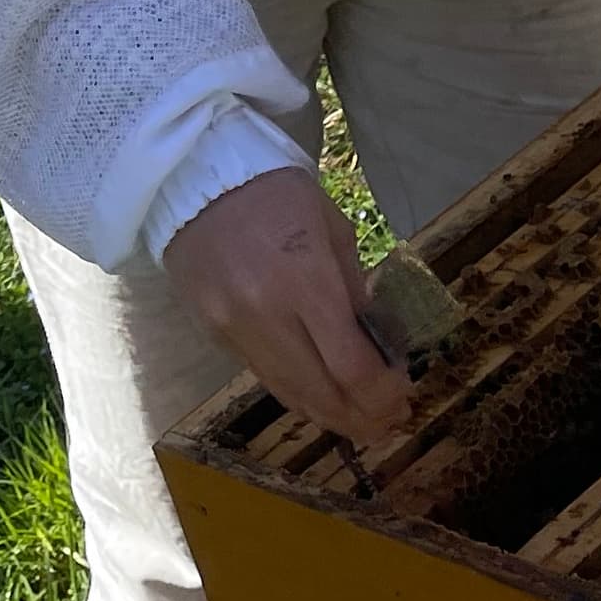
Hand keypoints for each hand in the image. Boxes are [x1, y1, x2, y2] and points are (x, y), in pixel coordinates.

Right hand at [161, 166, 410, 447]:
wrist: (196, 175)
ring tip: (361, 425)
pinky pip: (264, 376)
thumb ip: (355, 290)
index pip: (353, 368)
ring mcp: (234, 328)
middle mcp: (267, 315)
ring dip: (331, 416)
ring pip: (290, 393)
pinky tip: (319, 400)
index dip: (384, 395)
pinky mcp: (213, 333)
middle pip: (323, 393)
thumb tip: (377, 344)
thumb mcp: (333, 229)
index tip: (404, 395)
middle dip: (364, 418)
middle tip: (389, 424)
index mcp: (306, 281)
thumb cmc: (276, 192)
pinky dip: (297, 394)